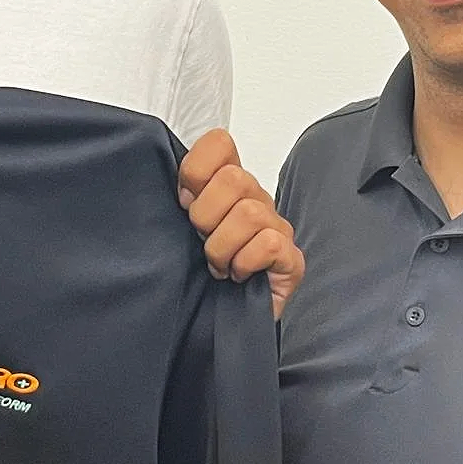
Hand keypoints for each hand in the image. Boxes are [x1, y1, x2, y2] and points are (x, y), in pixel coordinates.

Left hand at [177, 129, 304, 320]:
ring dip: (221, 246)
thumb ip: (178, 197)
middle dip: (206, 216)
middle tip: (201, 239)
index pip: (220, 143)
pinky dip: (244, 263)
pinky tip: (238, 274)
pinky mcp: (290, 259)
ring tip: (217, 263)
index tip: (184, 200)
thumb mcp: (178, 228)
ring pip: (249, 214)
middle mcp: (255, 200)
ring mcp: (277, 228)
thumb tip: (172, 184)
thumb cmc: (198, 273)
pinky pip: (268, 244)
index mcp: (227, 185)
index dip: (196, 170)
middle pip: (234, 178)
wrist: (214, 320)